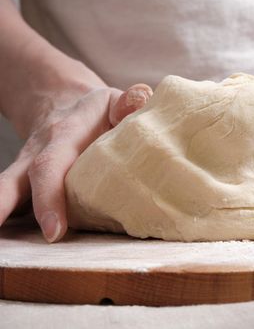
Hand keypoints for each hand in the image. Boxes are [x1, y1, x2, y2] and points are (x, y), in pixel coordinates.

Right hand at [0, 84, 151, 241]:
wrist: (63, 103)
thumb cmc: (99, 111)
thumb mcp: (115, 101)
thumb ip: (129, 102)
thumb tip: (137, 104)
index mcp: (63, 135)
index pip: (51, 165)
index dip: (50, 197)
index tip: (55, 230)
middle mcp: (39, 152)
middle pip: (19, 182)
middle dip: (19, 212)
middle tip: (37, 243)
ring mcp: (27, 168)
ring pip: (6, 189)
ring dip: (0, 212)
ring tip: (2, 254)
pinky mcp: (26, 182)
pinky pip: (12, 199)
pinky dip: (5, 215)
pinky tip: (9, 247)